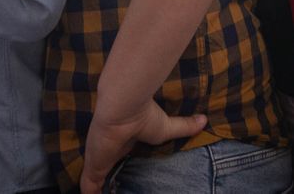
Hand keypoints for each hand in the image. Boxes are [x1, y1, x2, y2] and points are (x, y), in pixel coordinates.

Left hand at [80, 100, 206, 193]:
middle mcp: (108, 152)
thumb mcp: (167, 128)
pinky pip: (88, 189)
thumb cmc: (144, 116)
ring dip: (96, 190)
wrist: (124, 108)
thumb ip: (184, 127)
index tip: (119, 179)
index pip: (116, 158)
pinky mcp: (93, 168)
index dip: (115, 166)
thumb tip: (205, 120)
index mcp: (122, 143)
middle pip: (102, 171)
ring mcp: (98, 161)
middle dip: (103, 181)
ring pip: (93, 183)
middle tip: (111, 190)